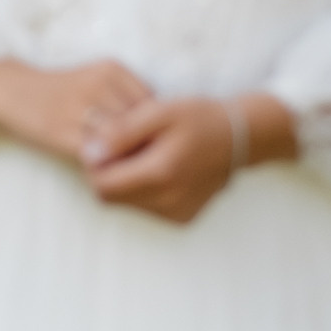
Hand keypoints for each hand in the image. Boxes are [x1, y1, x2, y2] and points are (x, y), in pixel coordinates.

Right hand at [0, 55, 154, 166]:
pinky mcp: (62, 132)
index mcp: (112, 69)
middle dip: (145, 146)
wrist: (7, 91)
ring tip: (129, 173)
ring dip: (127, 161)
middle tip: (147, 165)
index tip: (153, 145)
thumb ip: (125, 100)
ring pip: (122, 142)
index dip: (156, 130)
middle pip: (142, 125)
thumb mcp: (95, 80)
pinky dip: (106, 168)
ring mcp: (80, 108)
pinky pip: (98, 157)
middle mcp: (100, 84)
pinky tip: (104, 172)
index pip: (153, 105)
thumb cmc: (57, 92)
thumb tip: (160, 134)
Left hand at [83, 88, 297, 223]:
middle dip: (107, 173)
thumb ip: (121, 132)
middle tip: (122, 146)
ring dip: (125, 181)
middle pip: (111, 197)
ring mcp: (176, 213)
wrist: (240, 137)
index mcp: (160, 174)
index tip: (104, 142)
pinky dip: (143, 189)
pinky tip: (158, 167)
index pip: (101, 184)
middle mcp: (168, 201)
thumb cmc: (199, 118)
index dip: (94, 164)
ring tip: (143, 154)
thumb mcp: (158, 112)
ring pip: (127, 203)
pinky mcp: (182, 217)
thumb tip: (89, 153)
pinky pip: (146, 207)